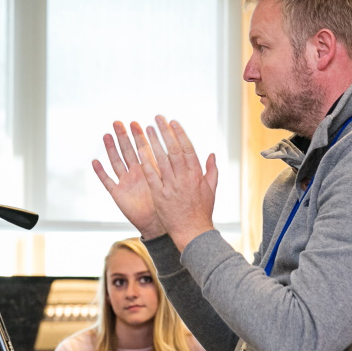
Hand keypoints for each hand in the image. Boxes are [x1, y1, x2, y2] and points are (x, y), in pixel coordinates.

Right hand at [93, 121, 165, 238]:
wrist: (159, 224)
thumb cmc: (168, 204)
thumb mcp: (172, 181)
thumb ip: (174, 165)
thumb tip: (183, 149)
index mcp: (149, 169)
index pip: (142, 148)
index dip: (139, 136)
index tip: (136, 123)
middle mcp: (135, 173)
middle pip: (127, 151)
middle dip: (123, 137)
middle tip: (118, 122)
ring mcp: (125, 182)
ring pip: (116, 162)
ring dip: (111, 149)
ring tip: (107, 135)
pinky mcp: (118, 194)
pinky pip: (107, 181)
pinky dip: (101, 172)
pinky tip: (95, 162)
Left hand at [132, 116, 218, 249]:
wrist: (192, 232)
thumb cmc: (202, 210)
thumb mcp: (211, 189)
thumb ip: (211, 170)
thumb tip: (211, 154)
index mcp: (196, 174)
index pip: (187, 148)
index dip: (179, 133)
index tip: (173, 122)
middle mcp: (184, 178)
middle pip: (173, 150)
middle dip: (165, 132)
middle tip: (157, 118)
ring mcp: (171, 186)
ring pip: (161, 160)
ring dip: (154, 143)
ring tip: (146, 129)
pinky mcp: (160, 196)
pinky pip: (152, 176)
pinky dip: (146, 163)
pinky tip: (140, 151)